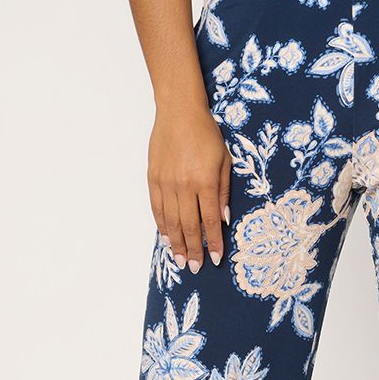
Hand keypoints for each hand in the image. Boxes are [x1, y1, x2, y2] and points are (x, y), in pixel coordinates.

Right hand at [149, 104, 229, 271]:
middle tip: (195, 267)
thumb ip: (224, 192)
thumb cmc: (206, 134)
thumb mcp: (224, 161)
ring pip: (170, 221)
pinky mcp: (153, 178)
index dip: (213, 242)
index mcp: (205, 181)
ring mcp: (166, 183)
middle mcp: (184, 185)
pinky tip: (166, 239)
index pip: (210, 221)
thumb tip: (223, 220)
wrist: (179, 112)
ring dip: (176, 243)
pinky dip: (162, 226)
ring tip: (181, 260)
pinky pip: (157, 208)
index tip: (215, 259)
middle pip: (188, 226)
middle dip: (194, 249)